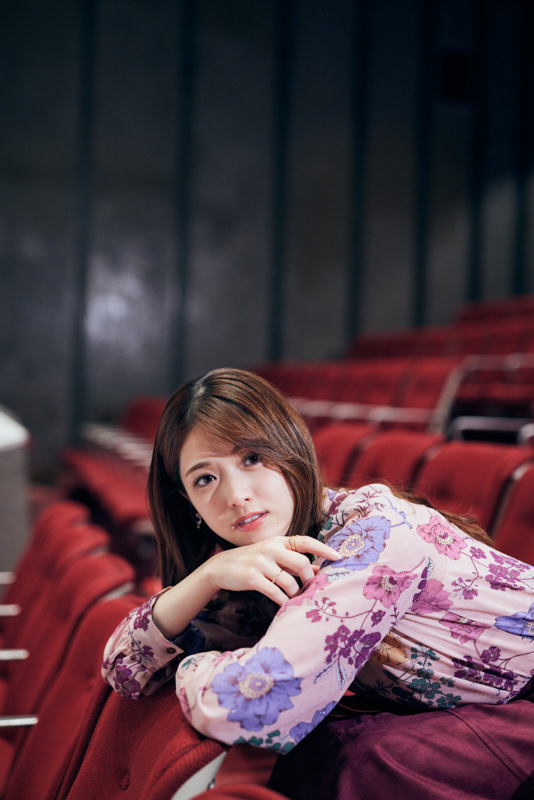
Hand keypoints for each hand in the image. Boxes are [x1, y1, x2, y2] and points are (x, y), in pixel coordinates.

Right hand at [202, 535, 339, 604]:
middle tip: (310, 589)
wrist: (220, 567)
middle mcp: (270, 548)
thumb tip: (319, 569)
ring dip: (296, 594)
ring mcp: (260, 562)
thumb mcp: (273, 557)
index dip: (323, 548)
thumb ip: (294, 562)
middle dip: (309, 579)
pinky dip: (283, 601)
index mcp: (278, 541)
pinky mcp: (251, 577)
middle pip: (301, 563)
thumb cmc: (252, 562)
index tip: (338, 557)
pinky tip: (285, 604)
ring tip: (296, 599)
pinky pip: (275, 592)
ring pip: (289, 581)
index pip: (305, 541)